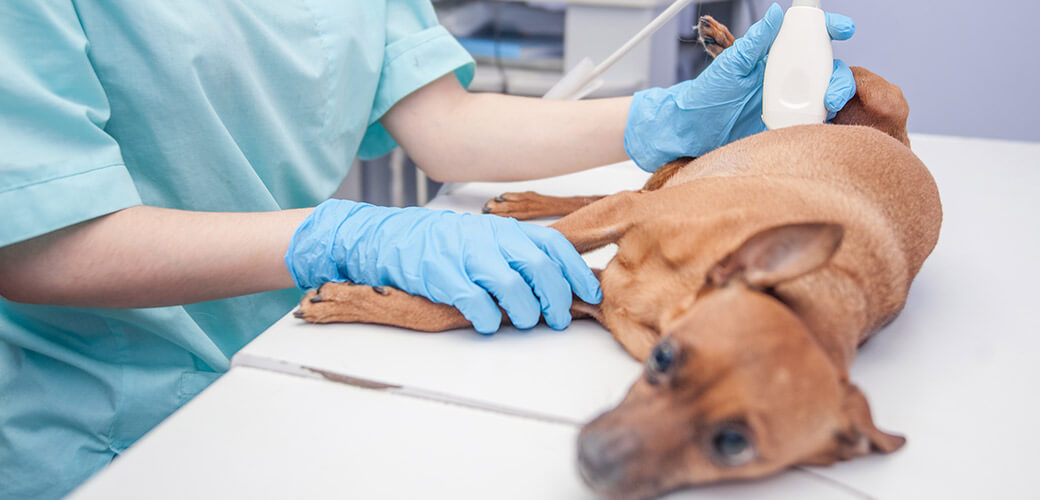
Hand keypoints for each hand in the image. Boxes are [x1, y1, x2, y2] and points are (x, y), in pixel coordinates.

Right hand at [285, 200, 602, 333]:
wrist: (388, 238)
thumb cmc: (443, 244)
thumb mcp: (484, 238)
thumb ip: (517, 254)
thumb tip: (558, 282)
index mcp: (504, 229)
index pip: (553, 245)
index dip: (575, 270)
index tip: (590, 293)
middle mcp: (489, 238)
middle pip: (538, 267)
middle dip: (556, 297)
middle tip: (559, 318)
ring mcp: (464, 256)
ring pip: (511, 286)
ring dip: (526, 312)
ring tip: (526, 322)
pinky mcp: (441, 276)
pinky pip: (474, 302)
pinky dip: (488, 318)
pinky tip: (489, 324)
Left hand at [624, 3, 856, 171]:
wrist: (694, 131)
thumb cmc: (708, 94)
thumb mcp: (731, 64)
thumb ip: (756, 41)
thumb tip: (776, 13)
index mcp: (776, 56)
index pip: (810, 38)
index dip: (830, 29)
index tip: (843, 28)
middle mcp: (788, 78)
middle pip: (828, 69)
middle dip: (840, 77)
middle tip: (832, 90)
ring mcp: (790, 102)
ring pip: (827, 96)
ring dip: (835, 99)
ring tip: (826, 107)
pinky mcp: (788, 125)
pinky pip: (814, 122)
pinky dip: (823, 123)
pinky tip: (818, 124)